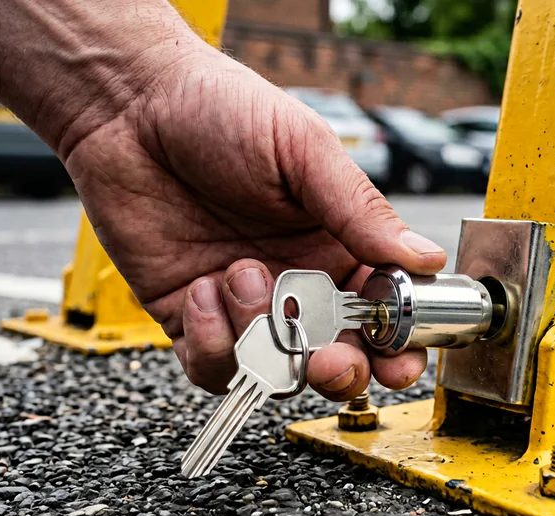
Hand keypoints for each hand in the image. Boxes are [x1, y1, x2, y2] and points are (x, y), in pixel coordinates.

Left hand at [62, 45, 446, 399]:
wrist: (128, 104)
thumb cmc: (221, 108)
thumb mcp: (304, 150)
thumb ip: (361, 211)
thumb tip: (426, 258)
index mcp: (338, 246)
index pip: (385, 314)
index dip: (398, 342)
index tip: (398, 351)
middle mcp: (296, 284)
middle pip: (337, 359)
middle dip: (339, 371)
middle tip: (327, 359)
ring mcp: (243, 304)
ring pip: (273, 370)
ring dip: (262, 339)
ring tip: (238, 272)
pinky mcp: (191, 315)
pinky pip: (211, 365)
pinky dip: (211, 344)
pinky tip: (201, 289)